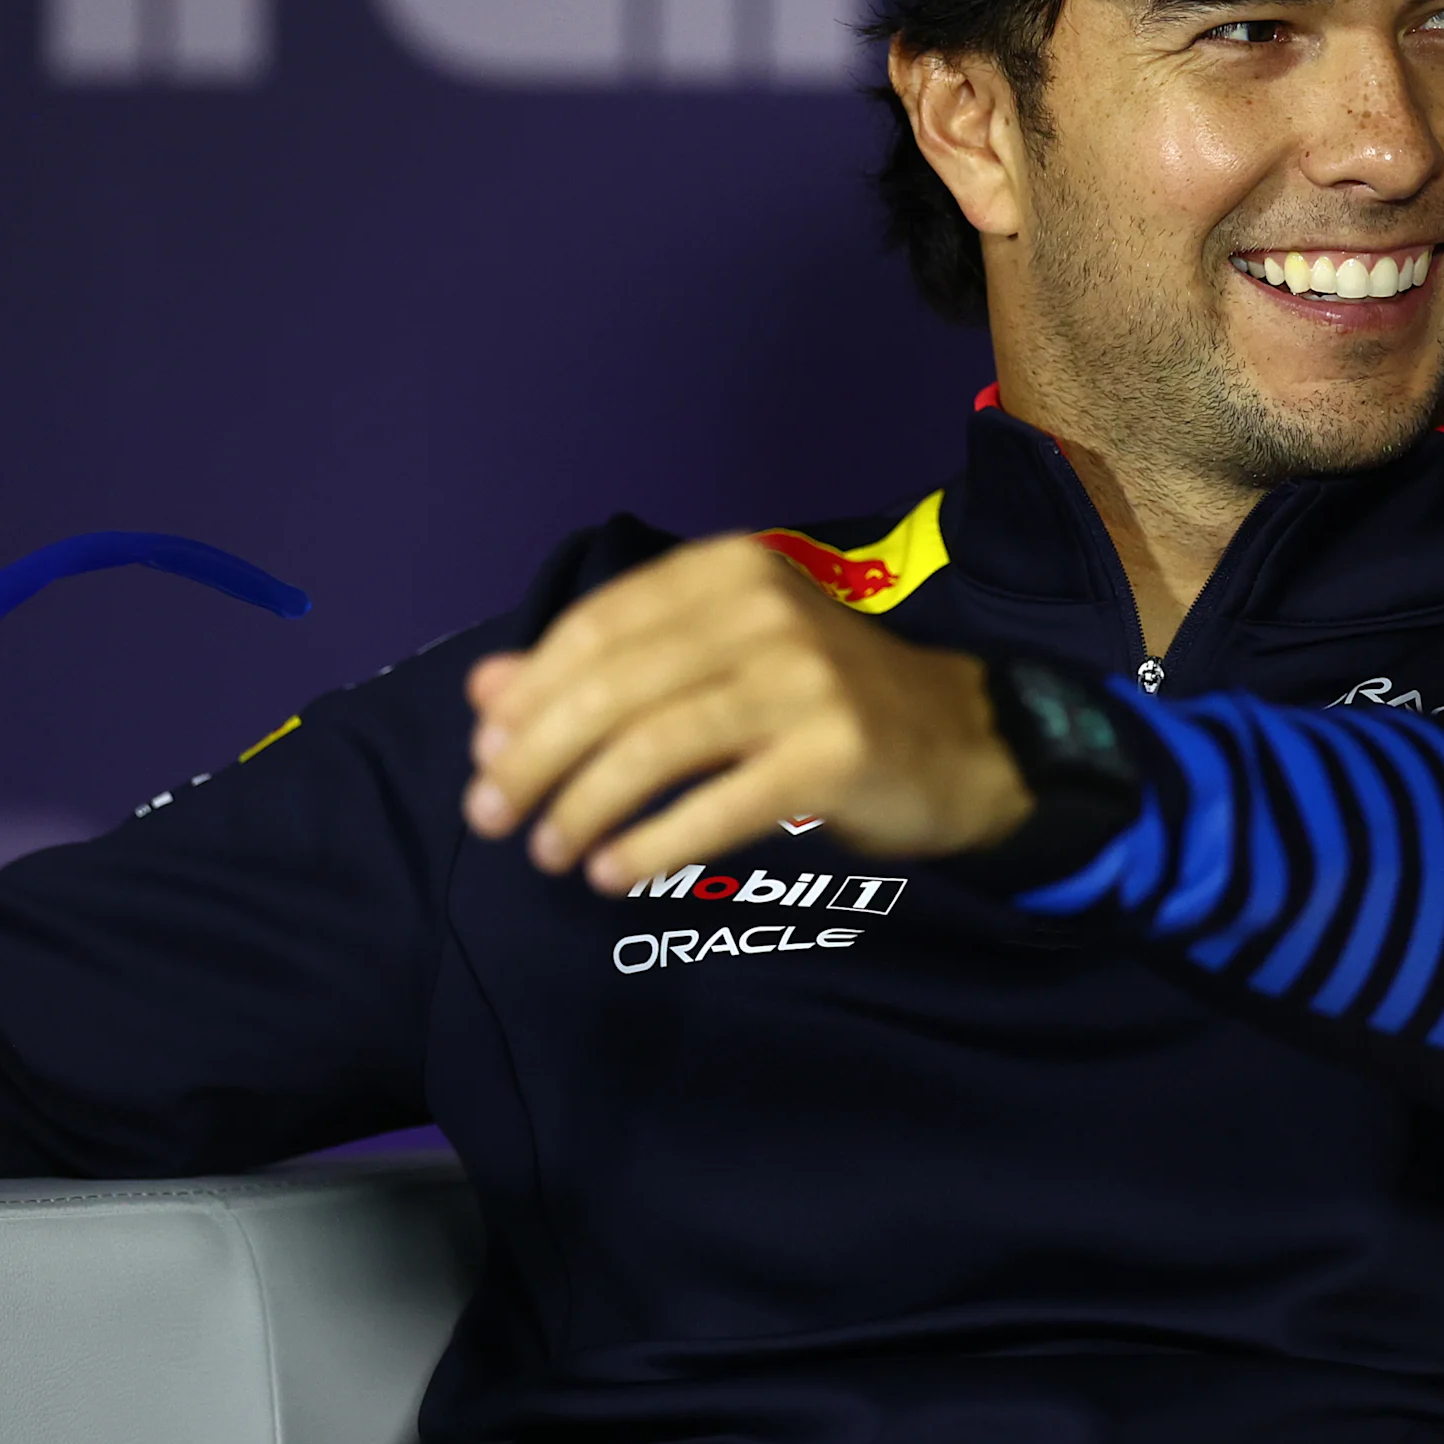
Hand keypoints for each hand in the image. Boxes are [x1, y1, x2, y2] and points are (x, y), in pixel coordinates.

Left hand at [463, 534, 1029, 890]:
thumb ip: (603, 667)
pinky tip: (613, 873)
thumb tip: (486, 693)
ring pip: (659, 743)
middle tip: (490, 815)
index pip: (599, 624)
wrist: (959, 740)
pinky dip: (654, 842)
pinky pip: (721, 804)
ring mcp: (806, 680)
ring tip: (548, 852)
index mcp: (728, 571)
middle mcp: (765, 611)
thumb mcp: (712, 661)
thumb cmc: (816, 697)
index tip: (484, 752)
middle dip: (539, 756)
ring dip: (585, 804)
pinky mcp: (836, 754)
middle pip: (617, 686)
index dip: (531, 691)